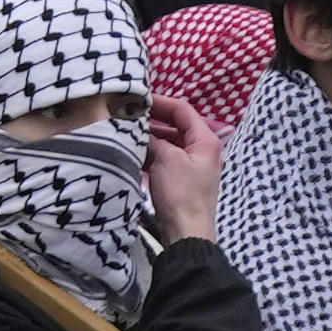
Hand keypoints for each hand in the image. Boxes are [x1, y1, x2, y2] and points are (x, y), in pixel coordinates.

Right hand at [139, 91, 229, 243]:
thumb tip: (141, 128)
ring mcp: (192, 165)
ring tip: (125, 136)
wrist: (186, 230)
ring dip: (148, 140)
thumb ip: (154, 139)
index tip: (138, 100)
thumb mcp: (166, 159)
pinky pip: (164, 160)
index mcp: (206, 140)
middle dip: (151, 121)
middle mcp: (202, 150)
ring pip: (167, 144)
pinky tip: (132, 156)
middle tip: (127, 117)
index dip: (161, 102)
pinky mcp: (182, 180)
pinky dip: (150, 156)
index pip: (183, 110)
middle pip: (175, 126)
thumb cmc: (181, 193)